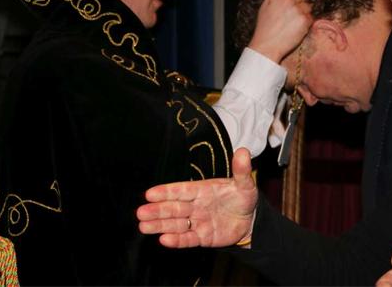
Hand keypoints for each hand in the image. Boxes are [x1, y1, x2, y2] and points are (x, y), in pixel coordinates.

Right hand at [137, 148, 257, 247]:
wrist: (250, 221)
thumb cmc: (243, 198)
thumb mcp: (245, 184)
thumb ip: (241, 170)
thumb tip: (243, 151)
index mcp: (201, 190)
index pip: (181, 191)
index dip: (166, 192)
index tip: (150, 193)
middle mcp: (195, 205)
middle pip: (173, 208)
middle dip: (157, 210)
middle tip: (140, 212)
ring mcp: (197, 221)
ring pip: (175, 224)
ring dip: (160, 225)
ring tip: (143, 226)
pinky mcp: (202, 237)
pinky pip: (187, 238)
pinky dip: (176, 240)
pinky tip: (164, 239)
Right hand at [248, 0, 312, 62]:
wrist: (267, 46)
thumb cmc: (265, 28)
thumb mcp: (265, 7)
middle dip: (300, 2)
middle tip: (292, 14)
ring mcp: (296, 9)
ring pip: (308, 6)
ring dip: (303, 13)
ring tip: (292, 23)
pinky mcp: (304, 20)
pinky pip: (311, 17)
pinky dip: (306, 23)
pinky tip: (296, 29)